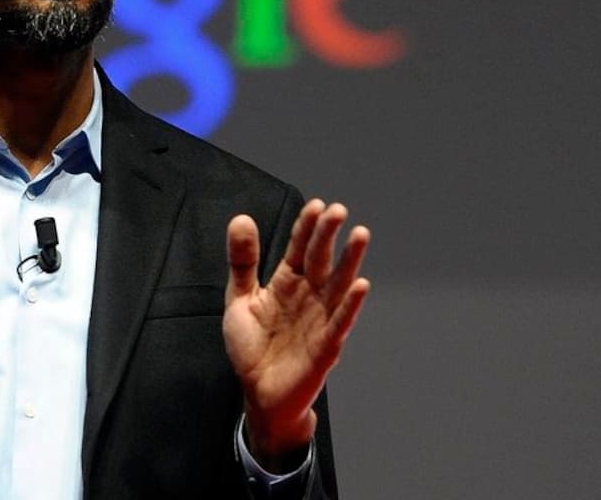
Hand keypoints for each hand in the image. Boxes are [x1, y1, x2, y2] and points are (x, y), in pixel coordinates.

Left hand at [222, 199, 369, 463]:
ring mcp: (319, 320)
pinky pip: (340, 322)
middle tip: (338, 210)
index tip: (316, 205)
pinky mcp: (325, 346)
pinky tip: (361, 285)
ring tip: (360, 234)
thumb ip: (243, 262)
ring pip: (338, 285)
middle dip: (329, 236)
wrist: (259, 394)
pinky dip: (350, 305)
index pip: (299, 249)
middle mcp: (307, 297)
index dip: (307, 228)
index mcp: (287, 284)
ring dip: (350, 261)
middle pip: (321, 260)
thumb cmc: (253, 348)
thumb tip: (240, 219)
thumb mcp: (239, 299)